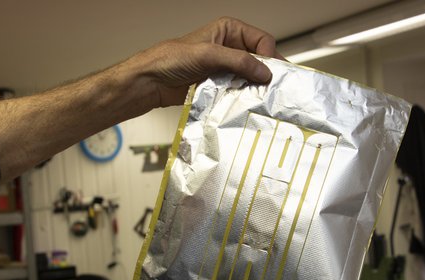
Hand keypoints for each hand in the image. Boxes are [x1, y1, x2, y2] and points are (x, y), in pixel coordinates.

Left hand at [124, 17, 282, 107]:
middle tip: (273, 89)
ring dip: (255, 88)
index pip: (262, 40)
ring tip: (261, 99)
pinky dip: (244, 97)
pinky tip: (246, 104)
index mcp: (229, 30)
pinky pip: (239, 91)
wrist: (151, 82)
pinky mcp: (220, 85)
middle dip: (265, 74)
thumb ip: (238, 61)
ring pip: (251, 77)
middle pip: (260, 60)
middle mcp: (230, 47)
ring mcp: (225, 68)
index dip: (269, 57)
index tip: (270, 75)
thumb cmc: (171, 60)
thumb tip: (264, 72)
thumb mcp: (207, 54)